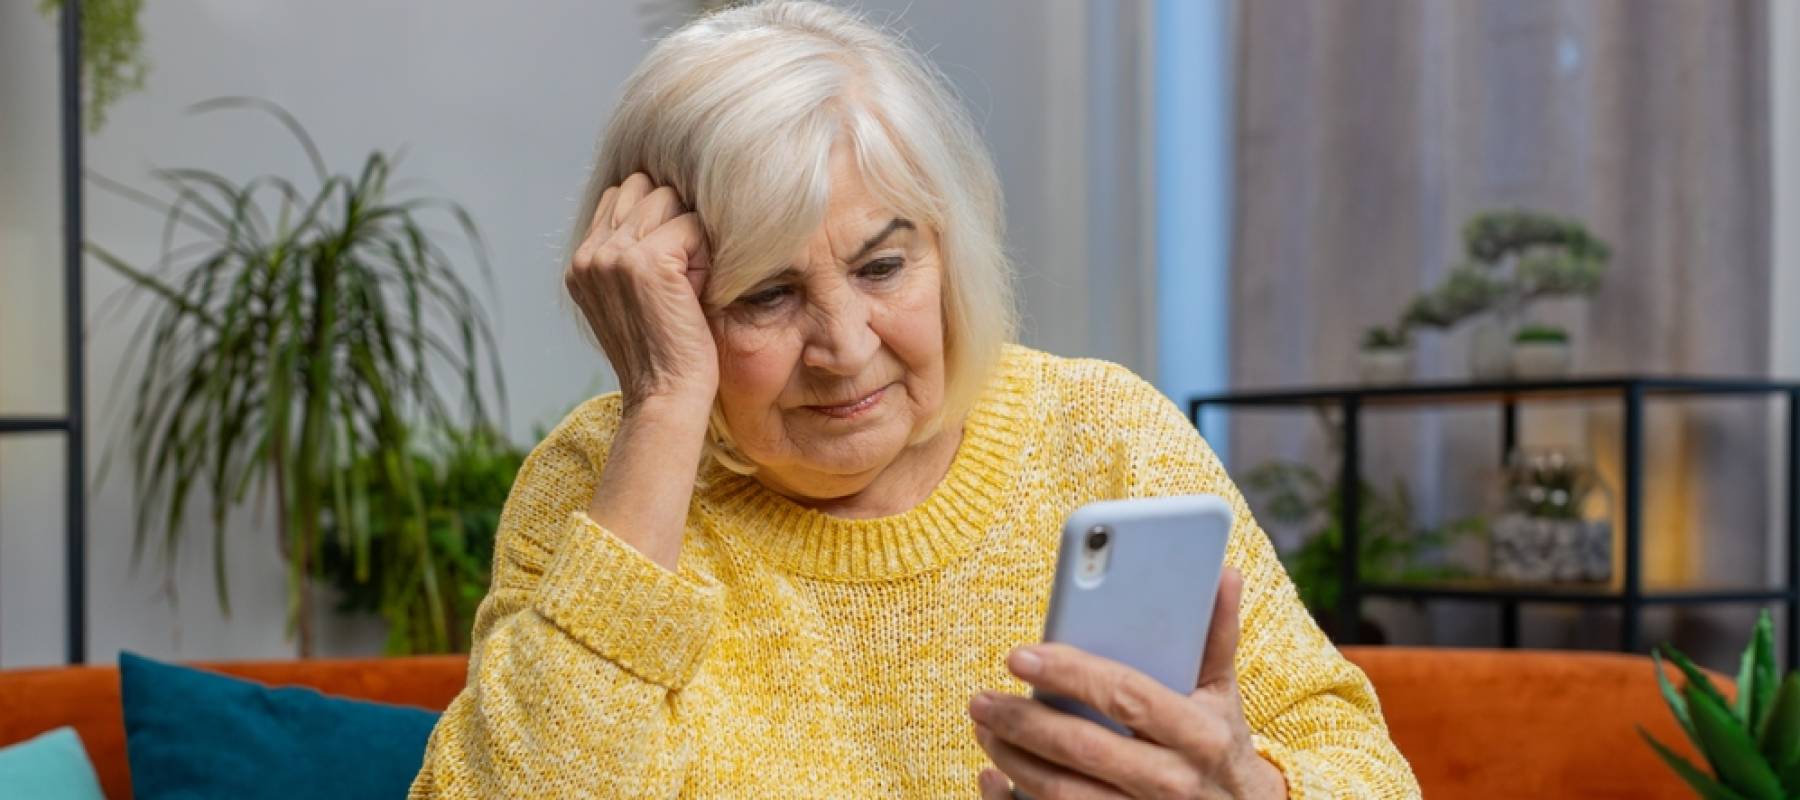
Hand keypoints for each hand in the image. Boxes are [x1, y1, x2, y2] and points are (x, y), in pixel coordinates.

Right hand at [565, 172, 716, 415]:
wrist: (666, 396)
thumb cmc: (664, 353)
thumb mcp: (633, 298)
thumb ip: (629, 255)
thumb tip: (662, 199)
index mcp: (581, 263)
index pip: (619, 195)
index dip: (656, 220)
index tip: (668, 270)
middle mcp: (590, 255)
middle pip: (644, 188)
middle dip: (673, 220)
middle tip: (682, 278)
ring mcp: (614, 256)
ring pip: (668, 200)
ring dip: (689, 236)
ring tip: (688, 285)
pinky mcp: (647, 262)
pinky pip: (692, 224)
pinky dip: (705, 254)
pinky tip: (697, 292)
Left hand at [969, 569, 1287, 798]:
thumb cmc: (1220, 747)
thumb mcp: (1224, 696)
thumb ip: (1217, 636)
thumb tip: (1223, 574)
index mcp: (1199, 734)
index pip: (1125, 697)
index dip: (1070, 675)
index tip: (1020, 656)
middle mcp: (1173, 781)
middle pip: (1083, 748)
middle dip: (1023, 722)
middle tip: (981, 700)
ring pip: (1063, 793)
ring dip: (1013, 760)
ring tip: (985, 728)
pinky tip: (993, 778)